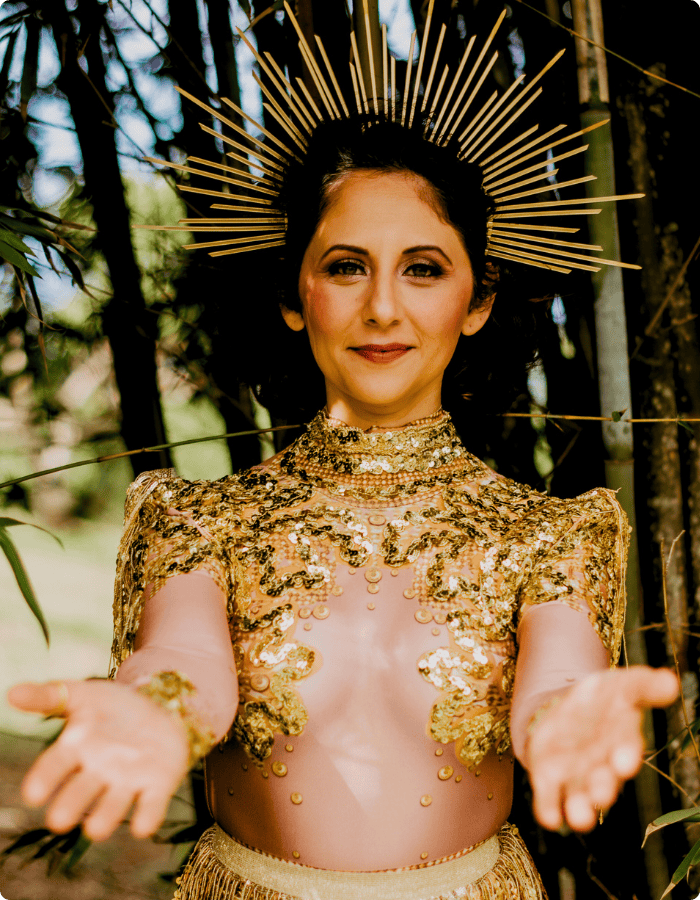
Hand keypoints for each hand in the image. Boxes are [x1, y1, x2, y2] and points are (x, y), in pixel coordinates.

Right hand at [7, 679, 190, 840]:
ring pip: (113, 804)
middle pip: (81, 791)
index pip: (55, 765)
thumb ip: (49, 696)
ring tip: (95, 830)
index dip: (45, 779)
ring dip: (105, 817)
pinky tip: (143, 828)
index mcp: (76, 749)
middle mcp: (99, 771)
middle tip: (58, 821)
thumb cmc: (112, 706)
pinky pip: (152, 803)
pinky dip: (147, 815)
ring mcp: (128, 779)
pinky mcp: (158, 784)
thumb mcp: (83, 694)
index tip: (32, 793)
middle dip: (71, 805)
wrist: (160, 705)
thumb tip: (12, 692)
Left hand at [525, 666, 677, 831]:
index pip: (625, 746)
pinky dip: (550, 809)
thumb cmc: (604, 700)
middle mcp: (603, 764)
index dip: (624, 754)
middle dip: (603, 787)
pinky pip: (550, 799)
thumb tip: (670, 681)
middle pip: (605, 778)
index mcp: (621, 738)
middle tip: (601, 795)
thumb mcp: (620, 685)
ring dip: (580, 807)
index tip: (623, 762)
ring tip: (578, 817)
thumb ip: (643, 685)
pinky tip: (549, 818)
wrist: (569, 713)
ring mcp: (577, 775)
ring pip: (581, 796)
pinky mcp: (550, 780)